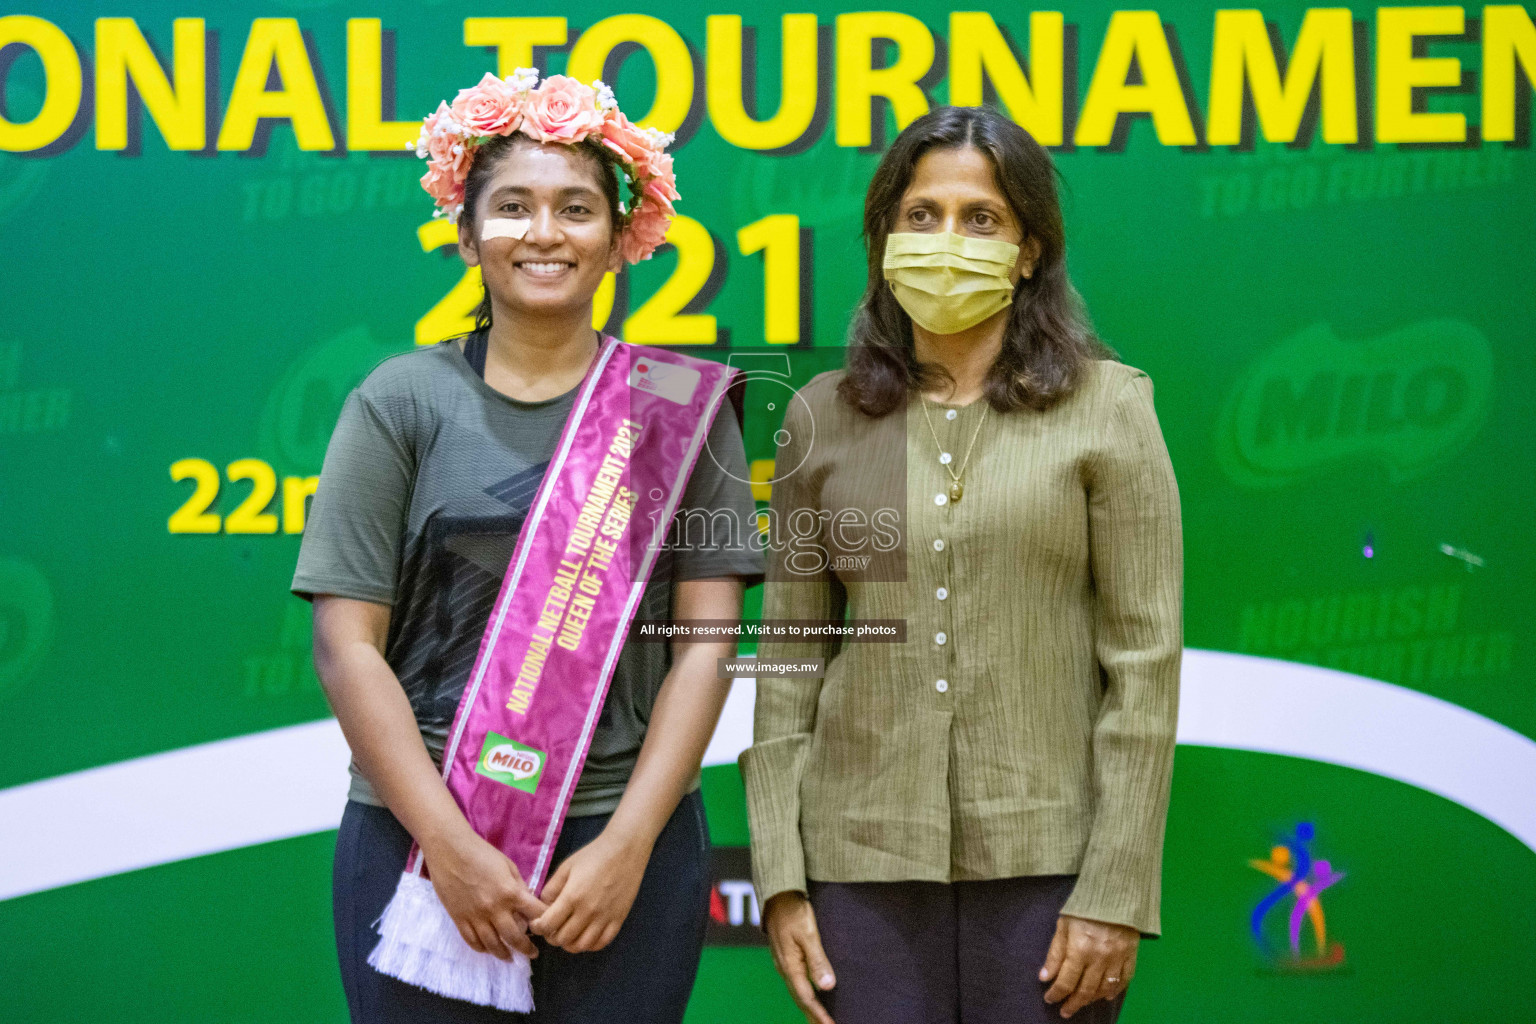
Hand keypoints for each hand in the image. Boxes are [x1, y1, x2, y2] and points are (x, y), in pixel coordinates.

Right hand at [421, 830, 547, 961]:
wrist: (449, 850)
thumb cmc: (481, 853)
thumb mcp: (508, 866)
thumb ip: (519, 887)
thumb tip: (527, 903)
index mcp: (510, 893)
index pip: (535, 914)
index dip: (545, 922)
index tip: (549, 928)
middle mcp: (494, 909)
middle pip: (515, 938)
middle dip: (527, 948)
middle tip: (532, 953)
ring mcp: (475, 916)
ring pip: (493, 945)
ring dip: (504, 954)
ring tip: (511, 957)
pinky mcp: (459, 919)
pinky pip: (472, 941)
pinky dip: (482, 948)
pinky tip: (489, 950)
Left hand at [529, 827, 649, 952]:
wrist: (625, 850)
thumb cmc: (594, 855)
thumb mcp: (566, 867)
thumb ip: (551, 888)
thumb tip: (544, 907)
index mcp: (572, 897)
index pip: (548, 925)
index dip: (538, 927)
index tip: (536, 924)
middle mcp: (588, 912)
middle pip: (563, 939)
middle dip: (552, 936)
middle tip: (551, 928)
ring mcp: (604, 918)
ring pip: (581, 946)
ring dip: (569, 944)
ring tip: (567, 934)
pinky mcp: (618, 920)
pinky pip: (601, 943)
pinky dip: (590, 945)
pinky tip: (585, 936)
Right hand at [763, 892, 835, 1023]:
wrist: (778, 894)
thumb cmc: (794, 911)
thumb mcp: (808, 934)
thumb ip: (818, 960)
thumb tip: (827, 987)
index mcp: (790, 966)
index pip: (806, 998)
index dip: (819, 1014)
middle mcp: (785, 968)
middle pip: (800, 999)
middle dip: (813, 1016)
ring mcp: (784, 963)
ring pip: (798, 991)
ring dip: (810, 1007)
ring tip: (821, 1019)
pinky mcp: (787, 956)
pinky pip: (797, 982)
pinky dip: (806, 994)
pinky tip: (813, 995)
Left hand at [1040, 914, 1137, 1017]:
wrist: (1115, 892)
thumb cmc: (1084, 907)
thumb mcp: (1063, 925)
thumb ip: (1055, 953)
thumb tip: (1045, 977)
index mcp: (1080, 950)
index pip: (1066, 981)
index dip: (1056, 993)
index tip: (1050, 999)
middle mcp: (1099, 959)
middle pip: (1085, 990)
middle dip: (1073, 1003)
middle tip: (1065, 1011)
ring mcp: (1117, 959)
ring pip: (1104, 989)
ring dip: (1091, 999)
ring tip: (1082, 1003)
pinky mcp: (1131, 955)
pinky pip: (1125, 980)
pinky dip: (1116, 991)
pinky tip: (1107, 996)